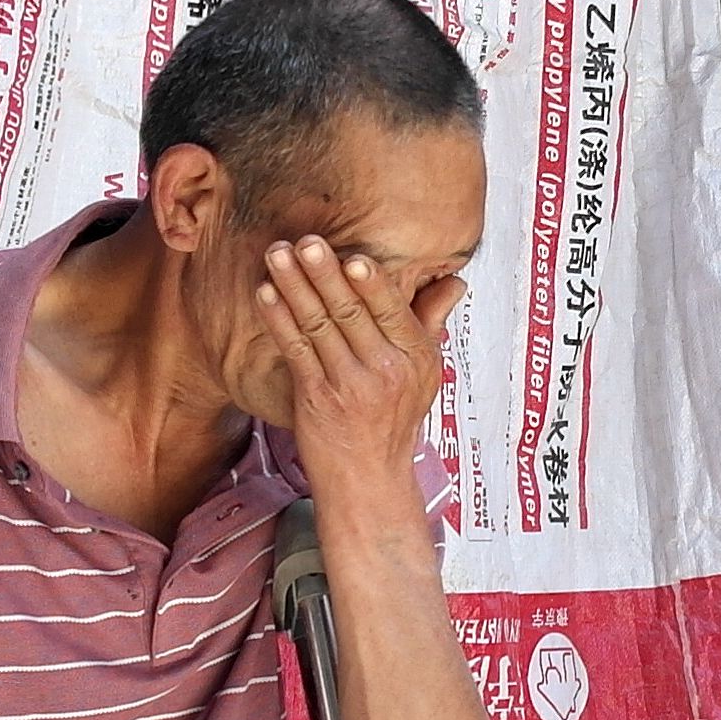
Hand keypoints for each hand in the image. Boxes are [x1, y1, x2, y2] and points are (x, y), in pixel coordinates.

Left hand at [258, 237, 463, 491]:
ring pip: (318, 326)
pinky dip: (279, 319)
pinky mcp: (315, 399)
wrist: (368, 478)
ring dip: (294, 286)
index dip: (371, 282)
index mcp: (414, 358)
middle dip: (324, 273)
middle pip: (350, 312)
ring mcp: (348, 386)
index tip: (352, 255)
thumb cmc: (395, 418)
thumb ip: (430, 321)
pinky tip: (265, 293)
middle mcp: (384, 370)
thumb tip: (455, 280)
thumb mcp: (425, 372)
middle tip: (306, 241)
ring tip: (277, 254)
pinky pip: (295, 350)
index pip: (392, 310)